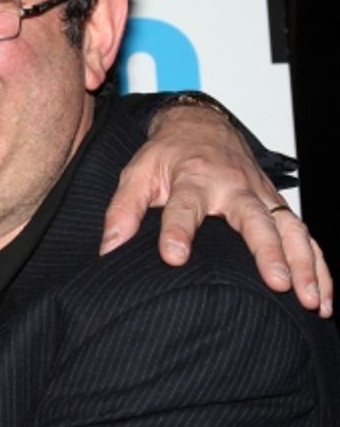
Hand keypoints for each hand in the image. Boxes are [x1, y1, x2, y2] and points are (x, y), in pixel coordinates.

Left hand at [102, 102, 331, 315]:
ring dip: (304, 264)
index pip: (184, 205)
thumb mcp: (137, 174)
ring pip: (291, 229)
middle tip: (276, 283)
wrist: (201, 125)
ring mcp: (261, 197)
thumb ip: (123, 210)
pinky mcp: (277, 206)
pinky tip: (323, 297)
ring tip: (310, 301)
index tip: (174, 257)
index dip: (178, 230)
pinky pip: (305, 236)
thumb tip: (108, 249)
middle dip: (267, 251)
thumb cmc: (167, 155)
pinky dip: (319, 266)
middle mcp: (233, 187)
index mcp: (193, 178)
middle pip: (254, 218)